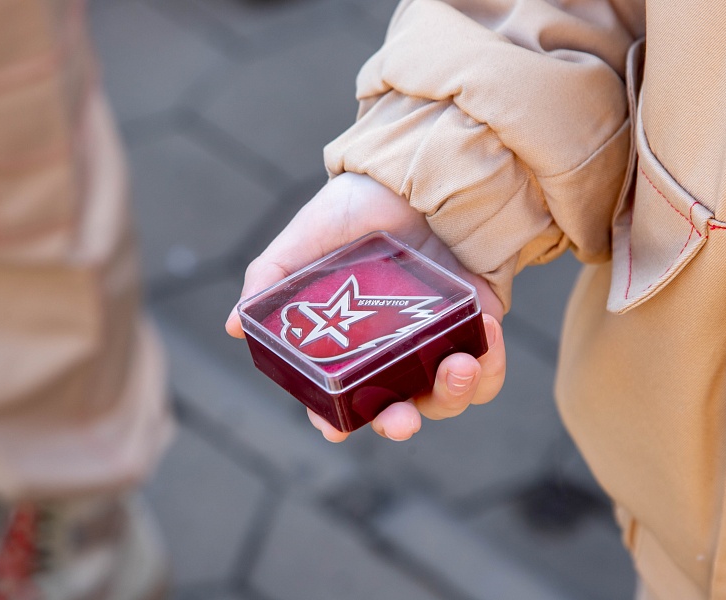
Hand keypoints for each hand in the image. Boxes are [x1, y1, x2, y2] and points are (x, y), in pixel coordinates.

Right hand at [225, 173, 505, 441]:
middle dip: (398, 423)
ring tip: (457, 366)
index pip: (340, 396)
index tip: (332, 429)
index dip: (333, 420)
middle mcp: (394, 349)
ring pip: (447, 397)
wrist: (419, 170)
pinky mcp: (479, 325)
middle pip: (397, 409)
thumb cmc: (358, 205)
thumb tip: (234, 325)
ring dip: (453, 395)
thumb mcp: (306, 238)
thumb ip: (272, 278)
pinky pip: (489, 367)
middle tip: (400, 421)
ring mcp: (438, 340)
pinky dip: (491, 363)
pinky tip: (487, 331)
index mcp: (351, 340)